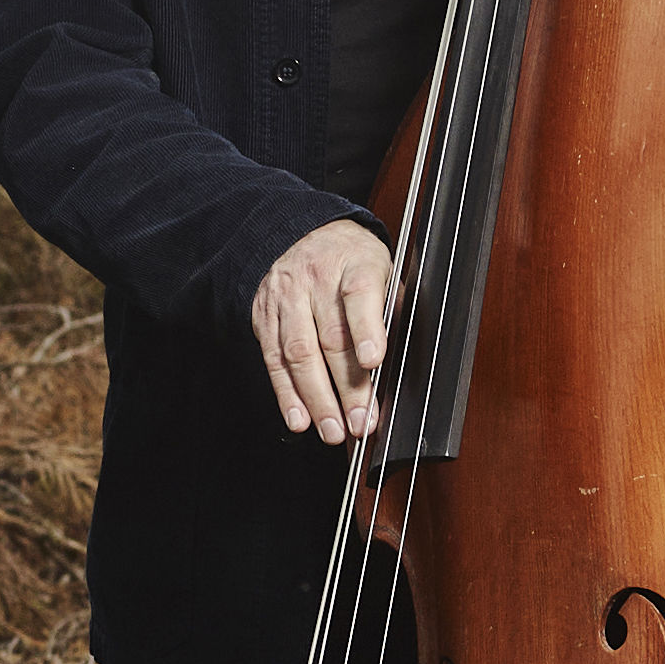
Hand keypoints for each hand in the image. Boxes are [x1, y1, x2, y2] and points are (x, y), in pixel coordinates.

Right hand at [252, 214, 399, 443]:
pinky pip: (273, 360)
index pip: (359, 295)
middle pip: (330, 337)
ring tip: (332, 430)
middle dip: (347, 387)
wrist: (304, 233)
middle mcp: (316, 280)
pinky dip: (286, 394)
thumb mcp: (383, 270)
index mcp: (354, 264)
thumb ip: (390, 309)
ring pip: (298, 353)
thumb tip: (399, 361)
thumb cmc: (353, 261)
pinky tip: (299, 419)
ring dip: (316, 398)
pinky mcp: (265, 317)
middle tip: (360, 423)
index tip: (373, 361)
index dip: (367, 330)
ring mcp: (286, 299)